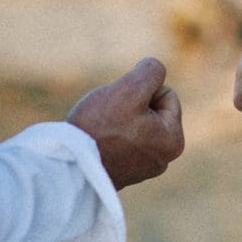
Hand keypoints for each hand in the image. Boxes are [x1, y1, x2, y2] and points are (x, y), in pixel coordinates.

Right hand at [67, 57, 183, 187]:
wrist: (67, 165)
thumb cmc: (100, 127)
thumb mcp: (131, 88)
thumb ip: (152, 71)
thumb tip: (155, 69)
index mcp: (174, 141)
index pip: (166, 94)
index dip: (141, 91)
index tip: (123, 107)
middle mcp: (163, 159)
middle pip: (152, 109)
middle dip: (131, 105)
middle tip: (110, 120)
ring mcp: (143, 168)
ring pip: (135, 123)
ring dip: (118, 120)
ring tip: (101, 132)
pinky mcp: (123, 172)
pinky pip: (120, 140)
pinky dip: (109, 136)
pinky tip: (96, 145)